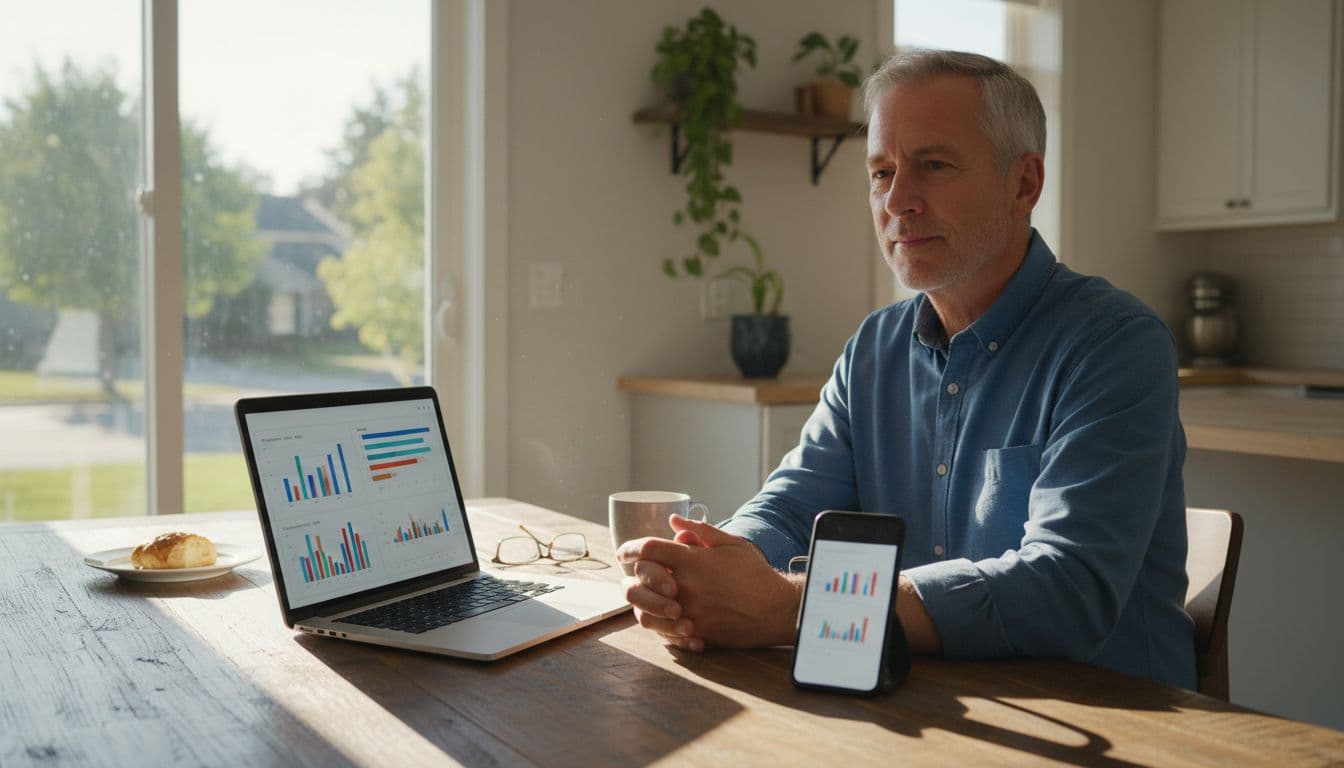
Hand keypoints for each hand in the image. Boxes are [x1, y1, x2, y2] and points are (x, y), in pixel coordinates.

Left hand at [617, 515, 801, 651]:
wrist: (777, 609)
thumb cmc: (755, 574)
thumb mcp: (731, 544)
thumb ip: (699, 531)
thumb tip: (673, 521)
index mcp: (692, 560)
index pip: (647, 549)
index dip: (629, 547)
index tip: (624, 552)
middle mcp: (686, 586)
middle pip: (638, 580)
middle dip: (631, 576)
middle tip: (632, 577)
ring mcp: (689, 612)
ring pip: (644, 611)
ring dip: (641, 604)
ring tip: (646, 599)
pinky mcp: (695, 633)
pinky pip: (664, 632)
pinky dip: (660, 625)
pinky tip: (666, 618)